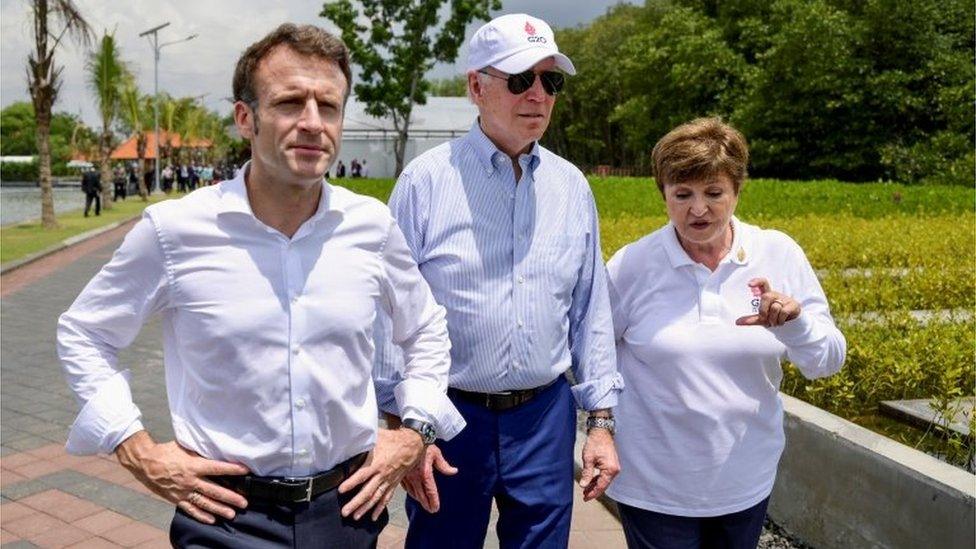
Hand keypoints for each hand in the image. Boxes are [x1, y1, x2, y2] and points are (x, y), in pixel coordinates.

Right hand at [115, 431, 249, 523]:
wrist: (145, 462)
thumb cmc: (166, 452)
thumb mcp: (185, 447)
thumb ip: (200, 452)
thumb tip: (216, 450)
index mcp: (193, 465)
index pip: (217, 468)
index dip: (233, 469)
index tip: (246, 471)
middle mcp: (190, 480)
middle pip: (214, 490)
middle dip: (231, 497)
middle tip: (244, 503)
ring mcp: (183, 492)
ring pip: (204, 503)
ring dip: (219, 509)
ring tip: (232, 514)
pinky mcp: (176, 499)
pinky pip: (190, 509)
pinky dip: (201, 515)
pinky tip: (212, 519)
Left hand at [338, 428, 424, 520]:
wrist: (413, 443)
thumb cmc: (393, 439)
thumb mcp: (377, 436)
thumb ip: (363, 440)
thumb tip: (348, 440)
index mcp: (377, 463)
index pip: (361, 475)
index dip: (351, 483)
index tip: (340, 490)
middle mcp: (382, 475)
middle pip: (367, 491)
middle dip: (355, 503)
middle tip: (345, 512)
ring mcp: (388, 481)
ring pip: (376, 497)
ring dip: (365, 508)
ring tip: (355, 517)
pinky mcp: (394, 483)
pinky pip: (386, 498)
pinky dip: (380, 508)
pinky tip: (373, 516)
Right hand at [400, 445, 457, 512]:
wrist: (410, 436)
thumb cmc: (424, 444)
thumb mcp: (436, 454)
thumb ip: (444, 465)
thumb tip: (454, 471)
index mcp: (425, 473)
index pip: (430, 491)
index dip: (433, 501)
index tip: (435, 508)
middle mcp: (415, 477)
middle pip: (421, 495)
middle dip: (426, 504)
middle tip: (430, 510)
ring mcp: (406, 476)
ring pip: (412, 492)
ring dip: (418, 499)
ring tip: (423, 502)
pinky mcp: (400, 473)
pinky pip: (405, 487)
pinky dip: (410, 492)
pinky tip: (413, 492)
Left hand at [579, 428, 619, 500]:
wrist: (601, 432)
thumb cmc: (595, 443)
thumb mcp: (588, 459)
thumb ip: (587, 474)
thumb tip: (583, 485)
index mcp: (610, 470)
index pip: (601, 486)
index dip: (593, 493)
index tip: (586, 498)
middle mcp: (614, 470)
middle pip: (604, 485)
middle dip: (594, 491)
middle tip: (585, 496)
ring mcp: (614, 467)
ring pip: (604, 481)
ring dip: (595, 485)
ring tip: (586, 490)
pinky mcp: (611, 464)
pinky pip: (605, 475)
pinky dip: (598, 479)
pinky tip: (591, 482)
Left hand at [735, 278, 800, 326]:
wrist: (791, 323)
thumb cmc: (774, 317)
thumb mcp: (762, 318)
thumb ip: (751, 320)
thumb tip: (737, 322)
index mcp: (768, 295)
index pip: (763, 283)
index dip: (757, 281)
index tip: (749, 284)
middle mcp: (776, 295)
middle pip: (766, 296)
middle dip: (763, 310)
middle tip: (765, 319)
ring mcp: (785, 299)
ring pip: (774, 307)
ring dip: (772, 319)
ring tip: (774, 323)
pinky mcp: (793, 305)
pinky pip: (783, 312)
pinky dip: (780, 320)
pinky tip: (780, 323)